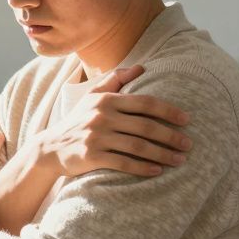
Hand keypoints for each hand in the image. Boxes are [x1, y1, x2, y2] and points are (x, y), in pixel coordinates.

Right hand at [34, 65, 191, 177]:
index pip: (145, 102)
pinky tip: (157, 171)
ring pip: (138, 146)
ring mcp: (96, 137)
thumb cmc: (78, 121)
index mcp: (106, 100)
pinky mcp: (92, 156)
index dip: (169, 111)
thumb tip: (141, 67)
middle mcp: (102, 116)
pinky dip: (143, 168)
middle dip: (171, 136)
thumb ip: (116, 80)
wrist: (50, 148)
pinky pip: (123, 163)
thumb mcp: (92, 97)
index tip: (187, 119)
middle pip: (145, 126)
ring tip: (179, 160)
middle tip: (189, 144)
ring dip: (162, 154)